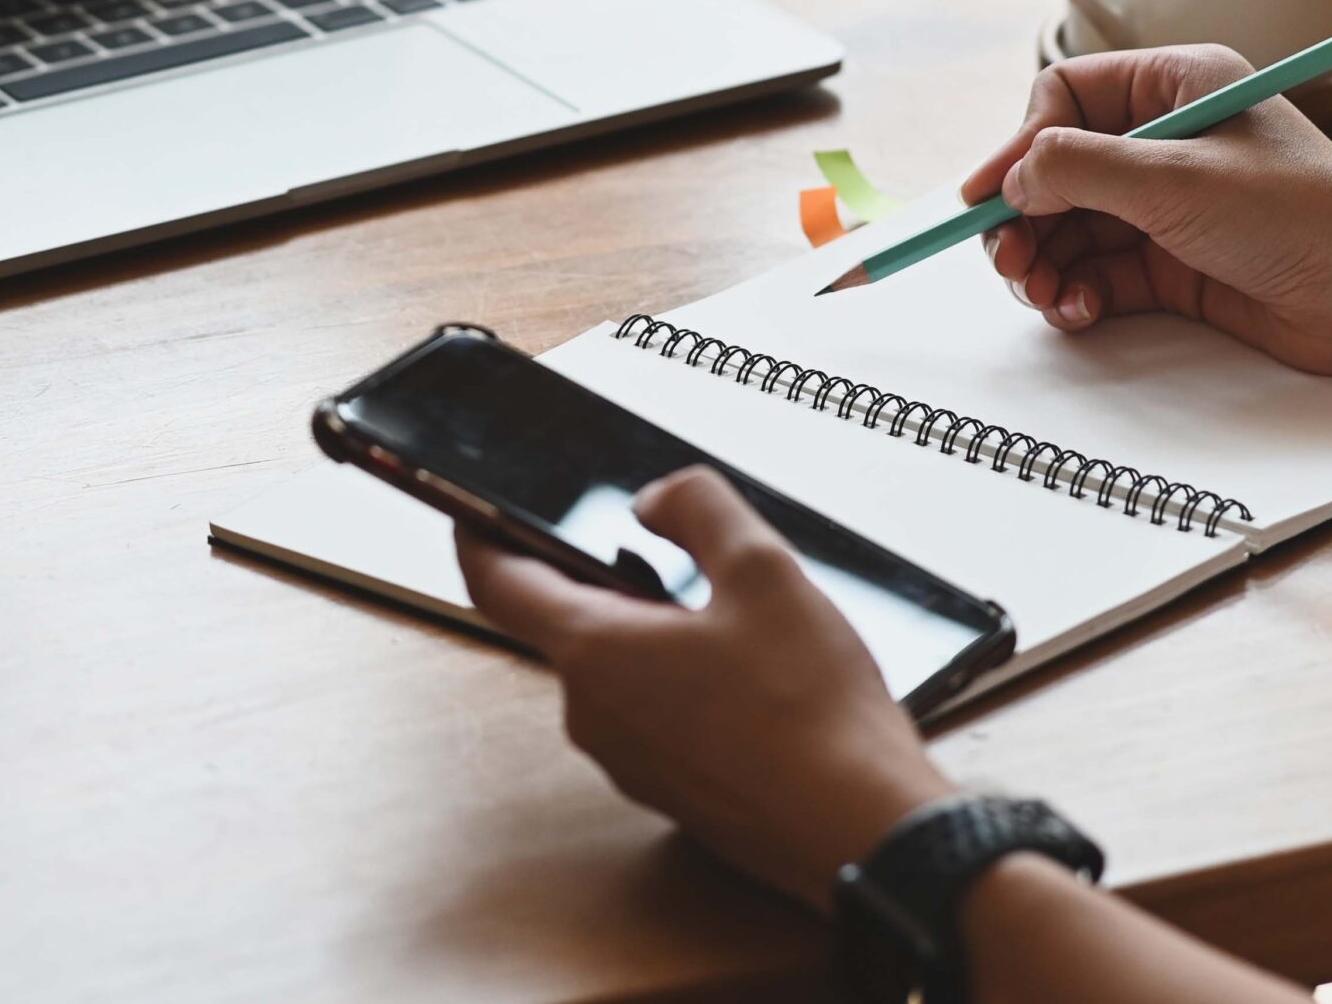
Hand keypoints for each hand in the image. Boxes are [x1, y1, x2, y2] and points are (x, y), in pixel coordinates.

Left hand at [456, 468, 951, 908]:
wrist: (862, 831)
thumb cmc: (814, 709)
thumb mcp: (764, 570)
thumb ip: (698, 508)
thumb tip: (653, 499)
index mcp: (596, 655)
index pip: (497, 584)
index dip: (477, 535)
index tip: (469, 507)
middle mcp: (594, 716)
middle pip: (566, 623)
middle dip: (601, 576)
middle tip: (657, 539)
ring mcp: (629, 763)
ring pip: (615, 671)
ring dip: (648, 629)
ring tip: (723, 605)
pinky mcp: (670, 792)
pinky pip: (649, 714)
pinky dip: (675, 677)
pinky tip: (745, 670)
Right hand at [963, 44, 1331, 380]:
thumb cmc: (1303, 214)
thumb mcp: (1175, 179)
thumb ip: (1079, 169)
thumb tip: (1013, 179)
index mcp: (1175, 87)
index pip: (1064, 98)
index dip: (1019, 145)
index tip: (988, 194)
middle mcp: (1167, 140)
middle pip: (1057, 169)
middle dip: (1024, 216)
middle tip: (1006, 258)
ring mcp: (1170, 204)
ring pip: (1071, 227)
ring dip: (1043, 261)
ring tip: (1041, 294)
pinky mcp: (1177, 263)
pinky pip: (1099, 272)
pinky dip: (1076, 293)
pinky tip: (1077, 311)